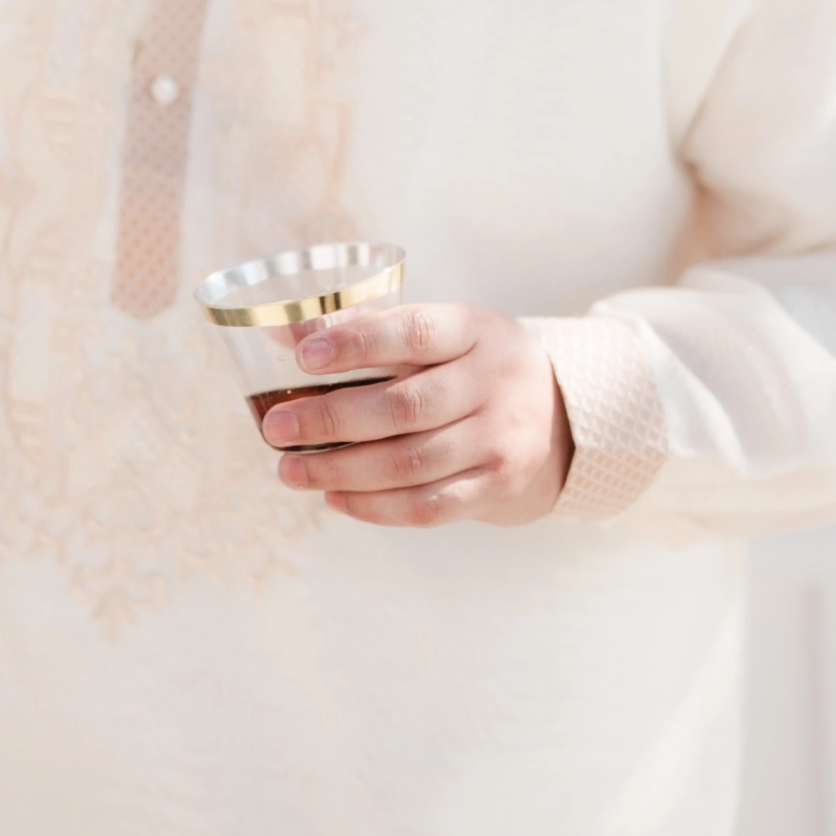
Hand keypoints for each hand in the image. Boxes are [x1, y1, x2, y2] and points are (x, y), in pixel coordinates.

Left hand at [259, 303, 574, 526]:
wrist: (559, 416)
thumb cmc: (473, 366)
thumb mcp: (440, 332)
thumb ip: (369, 329)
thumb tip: (286, 331)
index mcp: (475, 331)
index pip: (416, 333)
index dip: (358, 343)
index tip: (304, 356)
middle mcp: (493, 384)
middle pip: (405, 407)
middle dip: (330, 420)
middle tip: (276, 427)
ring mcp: (499, 440)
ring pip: (410, 463)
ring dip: (340, 470)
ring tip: (290, 471)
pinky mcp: (496, 486)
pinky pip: (427, 506)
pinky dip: (374, 506)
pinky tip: (335, 497)